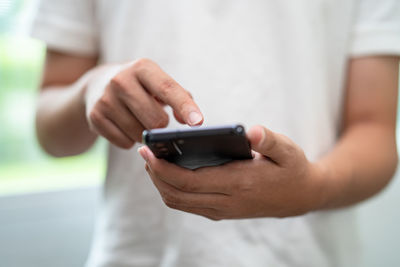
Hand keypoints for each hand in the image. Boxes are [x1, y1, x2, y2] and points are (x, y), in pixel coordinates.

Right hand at [85, 58, 202, 148]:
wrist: (97, 85)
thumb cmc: (140, 87)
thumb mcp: (158, 83)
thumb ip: (181, 98)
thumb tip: (191, 122)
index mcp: (142, 67)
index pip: (168, 89)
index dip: (185, 107)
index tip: (198, 122)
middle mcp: (121, 80)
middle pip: (156, 120)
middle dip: (161, 126)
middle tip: (156, 120)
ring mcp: (105, 99)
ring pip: (140, 134)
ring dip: (145, 135)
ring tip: (138, 120)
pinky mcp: (95, 117)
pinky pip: (124, 143)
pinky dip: (129, 140)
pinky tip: (124, 126)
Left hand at [138, 125, 324, 219]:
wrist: (302, 197)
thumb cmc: (292, 169)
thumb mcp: (287, 151)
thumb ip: (269, 141)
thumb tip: (252, 131)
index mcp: (238, 184)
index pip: (188, 181)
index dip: (163, 168)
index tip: (147, 151)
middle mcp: (226, 202)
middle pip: (176, 194)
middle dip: (155, 175)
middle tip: (144, 152)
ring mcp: (222, 210)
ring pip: (179, 203)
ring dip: (161, 184)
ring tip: (153, 162)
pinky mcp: (221, 211)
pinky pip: (188, 205)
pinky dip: (172, 191)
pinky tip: (171, 173)